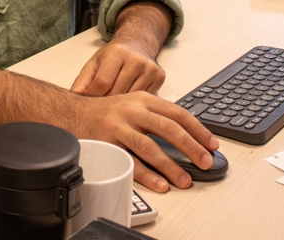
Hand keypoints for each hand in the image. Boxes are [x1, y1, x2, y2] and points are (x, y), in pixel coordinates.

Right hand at [69, 91, 218, 191]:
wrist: (71, 112)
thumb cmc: (106, 112)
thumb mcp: (133, 104)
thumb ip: (156, 115)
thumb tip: (187, 136)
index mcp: (144, 100)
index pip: (178, 113)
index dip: (198, 129)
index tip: (212, 144)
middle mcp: (133, 111)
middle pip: (169, 128)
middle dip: (191, 147)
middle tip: (205, 162)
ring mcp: (119, 126)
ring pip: (150, 146)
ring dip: (170, 166)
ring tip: (184, 179)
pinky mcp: (107, 142)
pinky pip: (129, 161)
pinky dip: (146, 175)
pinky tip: (159, 183)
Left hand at [71, 0, 171, 95]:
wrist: (138, 43)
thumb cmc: (114, 55)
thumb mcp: (95, 62)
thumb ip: (83, 79)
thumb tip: (75, 95)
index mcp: (116, 52)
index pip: (102, 83)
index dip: (93, 96)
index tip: (89, 102)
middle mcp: (135, 59)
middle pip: (116, 93)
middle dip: (106, 102)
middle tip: (101, 106)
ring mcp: (149, 68)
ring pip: (131, 99)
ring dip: (121, 104)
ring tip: (114, 103)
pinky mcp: (159, 77)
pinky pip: (144, 98)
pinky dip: (135, 102)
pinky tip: (129, 99)